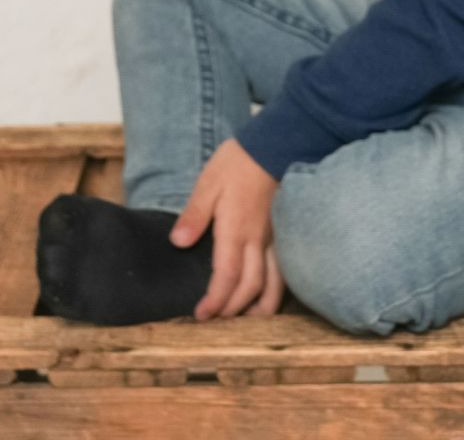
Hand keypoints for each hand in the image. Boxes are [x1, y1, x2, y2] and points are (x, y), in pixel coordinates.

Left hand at [170, 137, 284, 320]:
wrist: (275, 145)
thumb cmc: (239, 163)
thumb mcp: (208, 183)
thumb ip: (194, 215)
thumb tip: (178, 242)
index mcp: (236, 230)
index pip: (226, 276)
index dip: (215, 300)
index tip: (201, 314)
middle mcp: (258, 240)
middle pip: (250, 286)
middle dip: (233, 308)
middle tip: (217, 319)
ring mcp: (276, 238)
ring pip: (275, 283)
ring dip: (261, 306)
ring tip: (249, 318)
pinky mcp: (285, 233)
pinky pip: (284, 270)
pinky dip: (277, 288)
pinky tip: (270, 293)